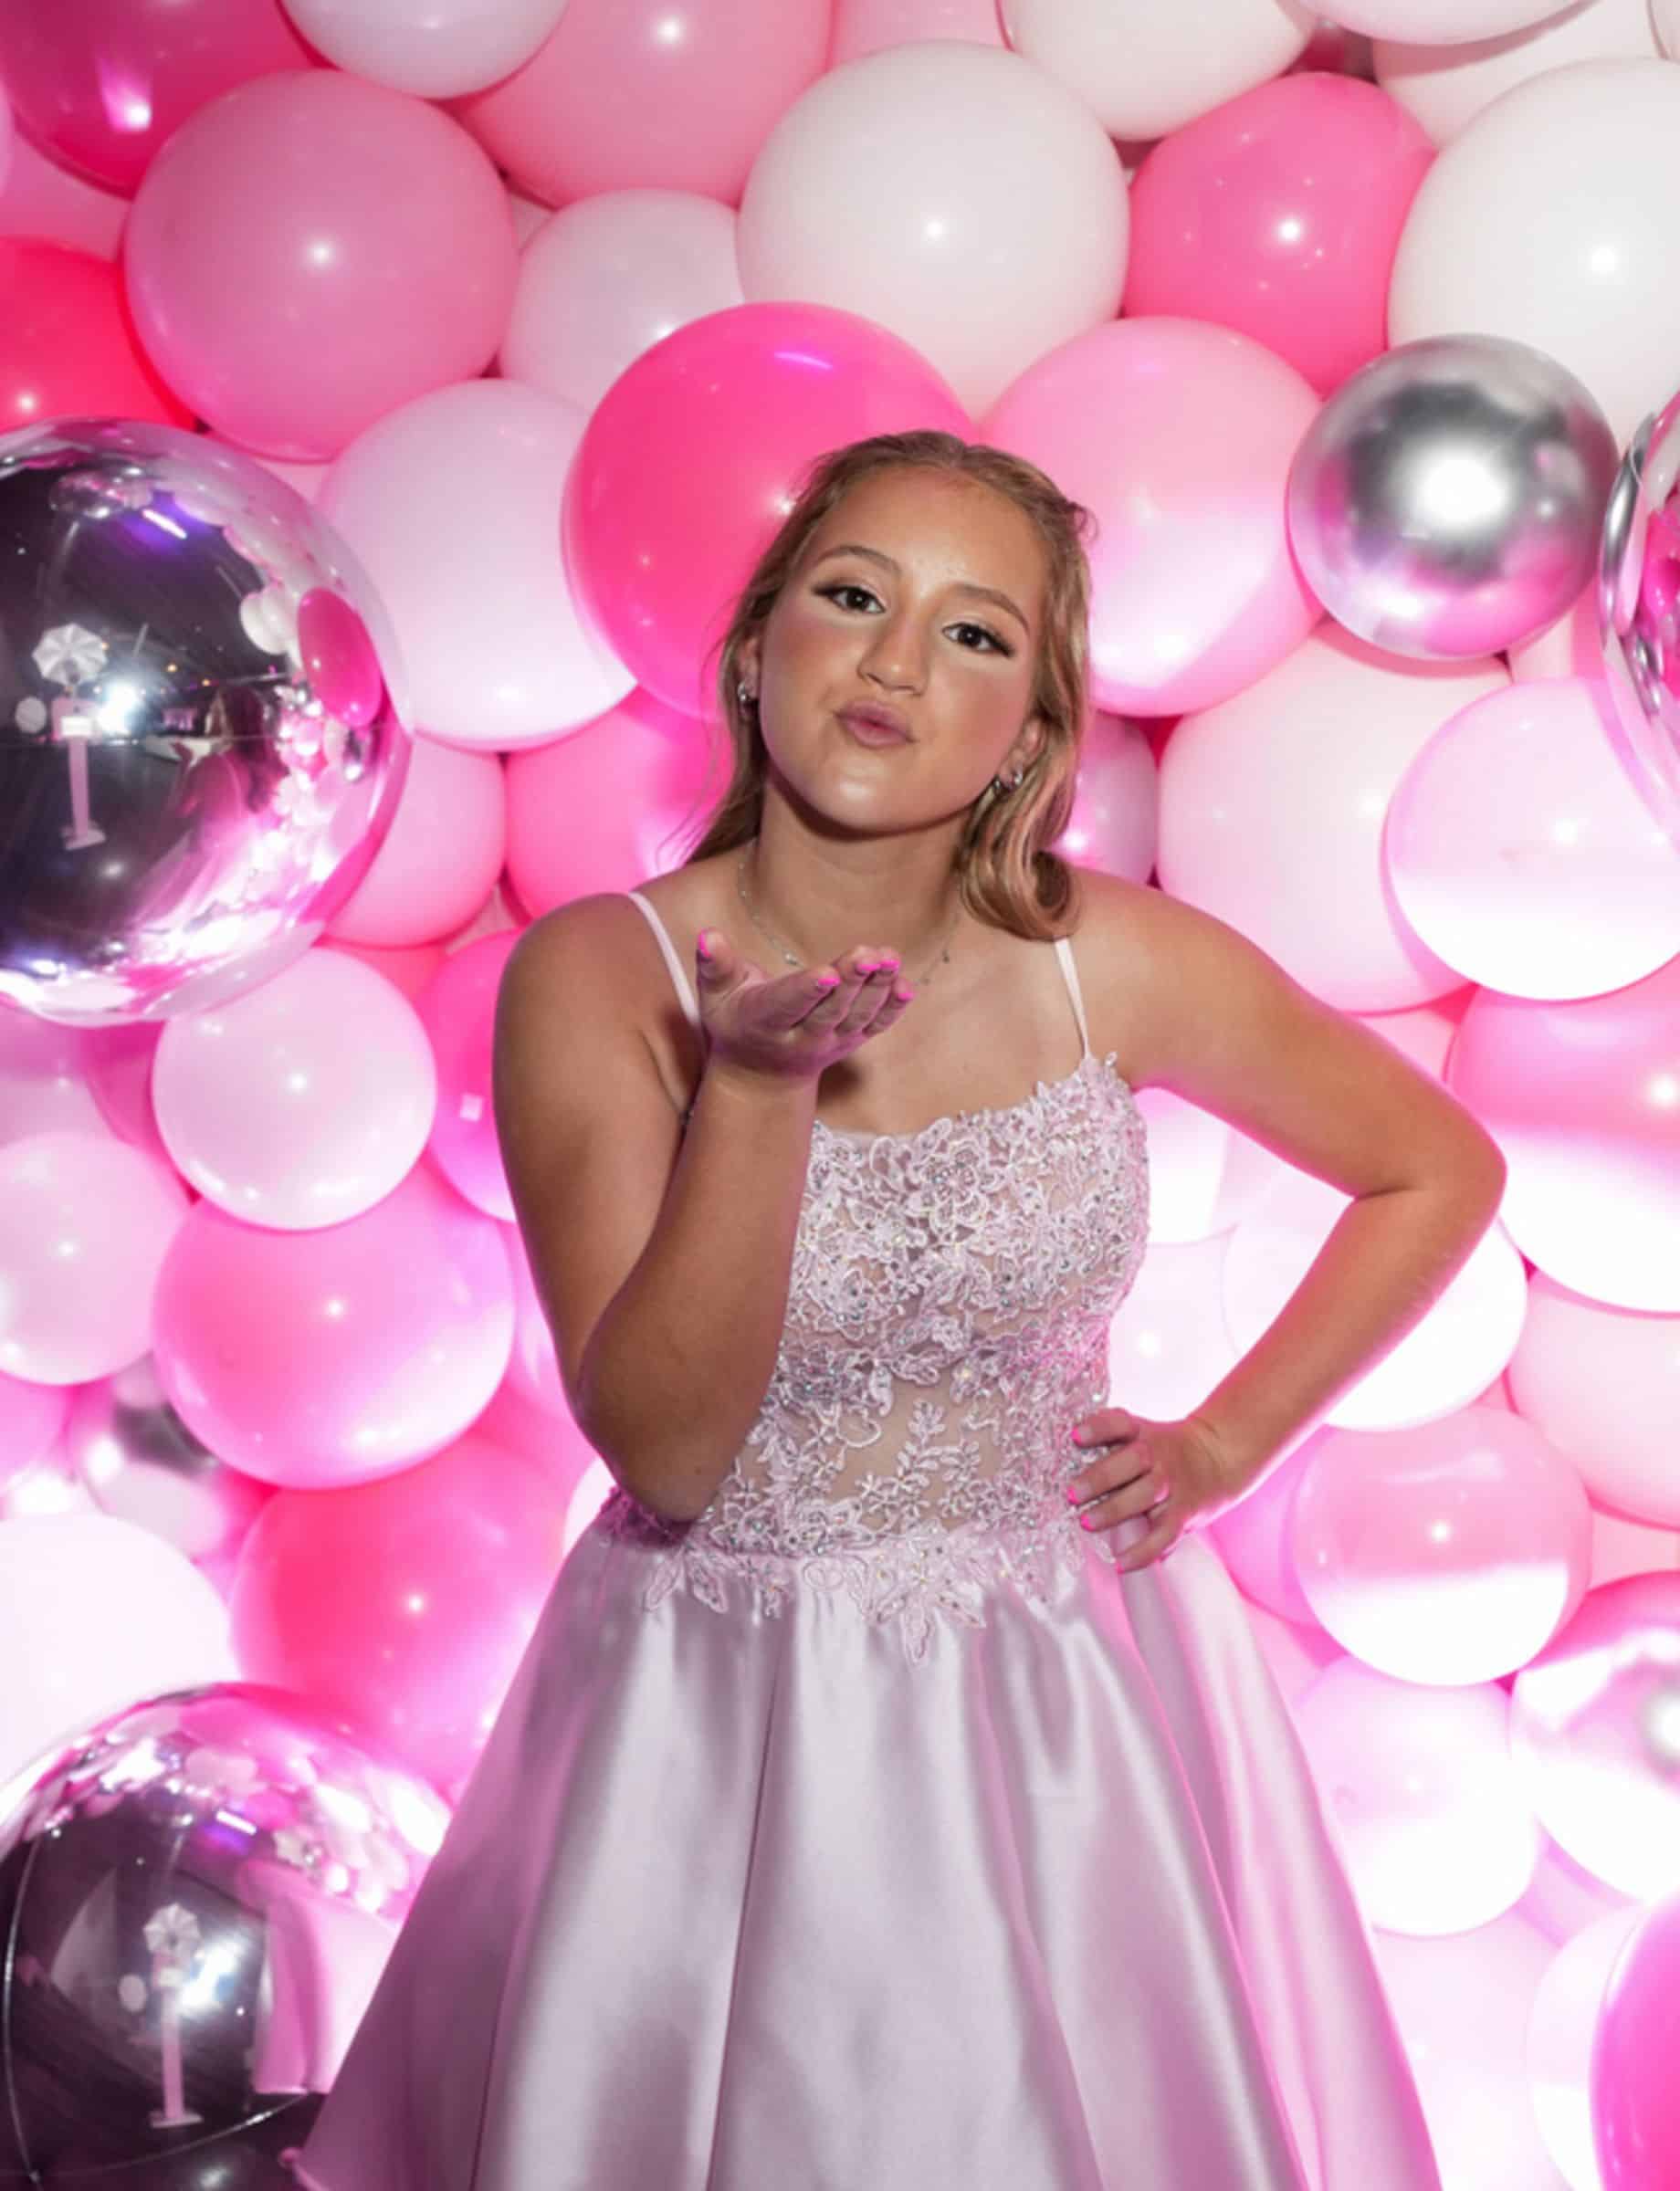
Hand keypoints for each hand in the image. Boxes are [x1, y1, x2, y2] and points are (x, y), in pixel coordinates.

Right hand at [694, 926, 914, 1086]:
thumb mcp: (715, 996)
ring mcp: (831, 1042)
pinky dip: (892, 1009)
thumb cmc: (734, 1021)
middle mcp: (802, 1038)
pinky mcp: (852, 1041)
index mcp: (766, 1022)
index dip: (809, 989)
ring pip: (857, 1017)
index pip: (789, 1004)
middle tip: (869, 954)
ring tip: (890, 958)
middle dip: (851, 982)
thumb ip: (715, 965)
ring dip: (877, 989)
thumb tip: (708, 935)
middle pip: (831, 1010)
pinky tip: (905, 986)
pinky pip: (876, 1027)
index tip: (828, 973)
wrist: (760, 1073)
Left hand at [1064, 1407, 1244, 1573]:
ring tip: (1086, 1523)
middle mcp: (1159, 1456)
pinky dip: (1143, 1552)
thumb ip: (1108, 1442)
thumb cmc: (1164, 1449)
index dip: (1097, 1428)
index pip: (1119, 1423)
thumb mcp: (1141, 1433)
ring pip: (1146, 1495)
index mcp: (1143, 1433)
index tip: (1074, 1435)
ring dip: (1114, 1510)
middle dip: (1101, 1476)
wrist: (1219, 1456)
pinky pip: (1165, 1535)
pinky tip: (1119, 1564)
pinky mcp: (1184, 1514)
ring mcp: (1173, 1485)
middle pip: (1133, 1460)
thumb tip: (1058, 1456)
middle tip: (1072, 1493)